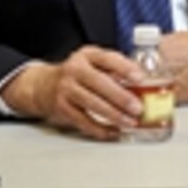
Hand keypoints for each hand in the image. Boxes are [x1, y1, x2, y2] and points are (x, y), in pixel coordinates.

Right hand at [1, 46, 143, 140]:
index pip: (108, 58)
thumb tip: (144, 84)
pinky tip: (114, 132)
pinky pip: (83, 121)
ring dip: (114, 115)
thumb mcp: (93, 62)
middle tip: (138, 107)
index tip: (140, 78)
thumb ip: (115, 69)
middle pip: (100, 83)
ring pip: (92, 104)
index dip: (125, 68)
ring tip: (130, 122)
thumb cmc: (78, 74)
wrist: (43, 85)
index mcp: (88, 55)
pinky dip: (100, 129)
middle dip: (121, 97)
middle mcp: (75, 70)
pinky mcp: (62, 108)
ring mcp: (66, 89)